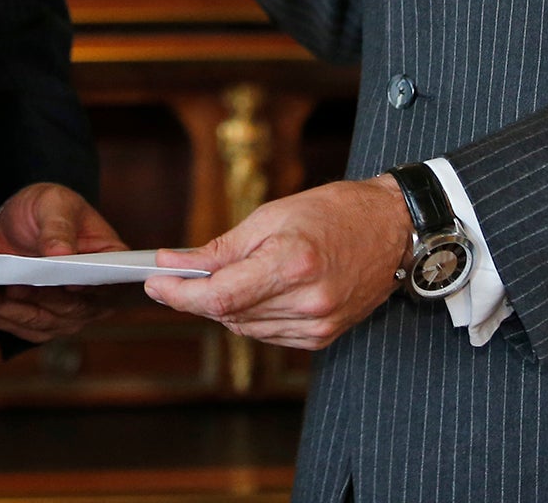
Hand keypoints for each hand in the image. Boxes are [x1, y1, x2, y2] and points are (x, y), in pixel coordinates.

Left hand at [0, 183, 129, 342]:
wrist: (22, 220)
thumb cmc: (49, 208)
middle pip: (64, 309)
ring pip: (32, 321)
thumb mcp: (56, 203)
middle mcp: (92, 299)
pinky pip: (11, 323)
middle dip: (32, 297)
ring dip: (1, 307)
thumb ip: (59, 227)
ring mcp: (64, 316)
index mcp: (110, 266)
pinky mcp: (35, 322)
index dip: (84, 288)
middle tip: (7, 285)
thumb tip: (61, 255)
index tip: (63, 282)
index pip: (102, 285)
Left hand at [143, 177, 409, 350]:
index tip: (154, 282)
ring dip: (226, 306)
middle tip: (181, 274)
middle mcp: (307, 301)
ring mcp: (317, 324)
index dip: (179, 294)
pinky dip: (252, 316)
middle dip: (198, 296)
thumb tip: (175, 264)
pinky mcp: (323, 336)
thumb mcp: (272, 215)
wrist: (392, 229)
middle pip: (228, 315)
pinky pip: (269, 334)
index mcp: (292, 263)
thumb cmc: (334, 211)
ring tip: (228, 276)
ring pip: (245, 328)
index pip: (219, 295)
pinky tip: (257, 291)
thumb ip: (221, 248)